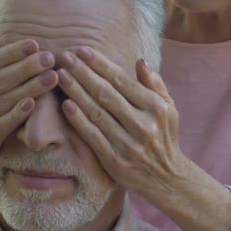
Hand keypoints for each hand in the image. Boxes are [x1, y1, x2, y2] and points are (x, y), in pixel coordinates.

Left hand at [57, 47, 188, 197]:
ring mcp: (128, 144)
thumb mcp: (169, 109)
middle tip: (65, 57)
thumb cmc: (165, 138)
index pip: (123, 81)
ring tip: (60, 75)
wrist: (167, 179)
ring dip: (76, 92)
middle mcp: (143, 124)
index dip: (100, 64)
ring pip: (97, 113)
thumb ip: (155, 84)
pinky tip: (66, 105)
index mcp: (156, 108)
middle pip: (106, 94)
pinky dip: (79, 120)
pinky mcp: (115, 161)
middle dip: (83, 73)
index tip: (82, 50)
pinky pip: (93, 136)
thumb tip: (140, 62)